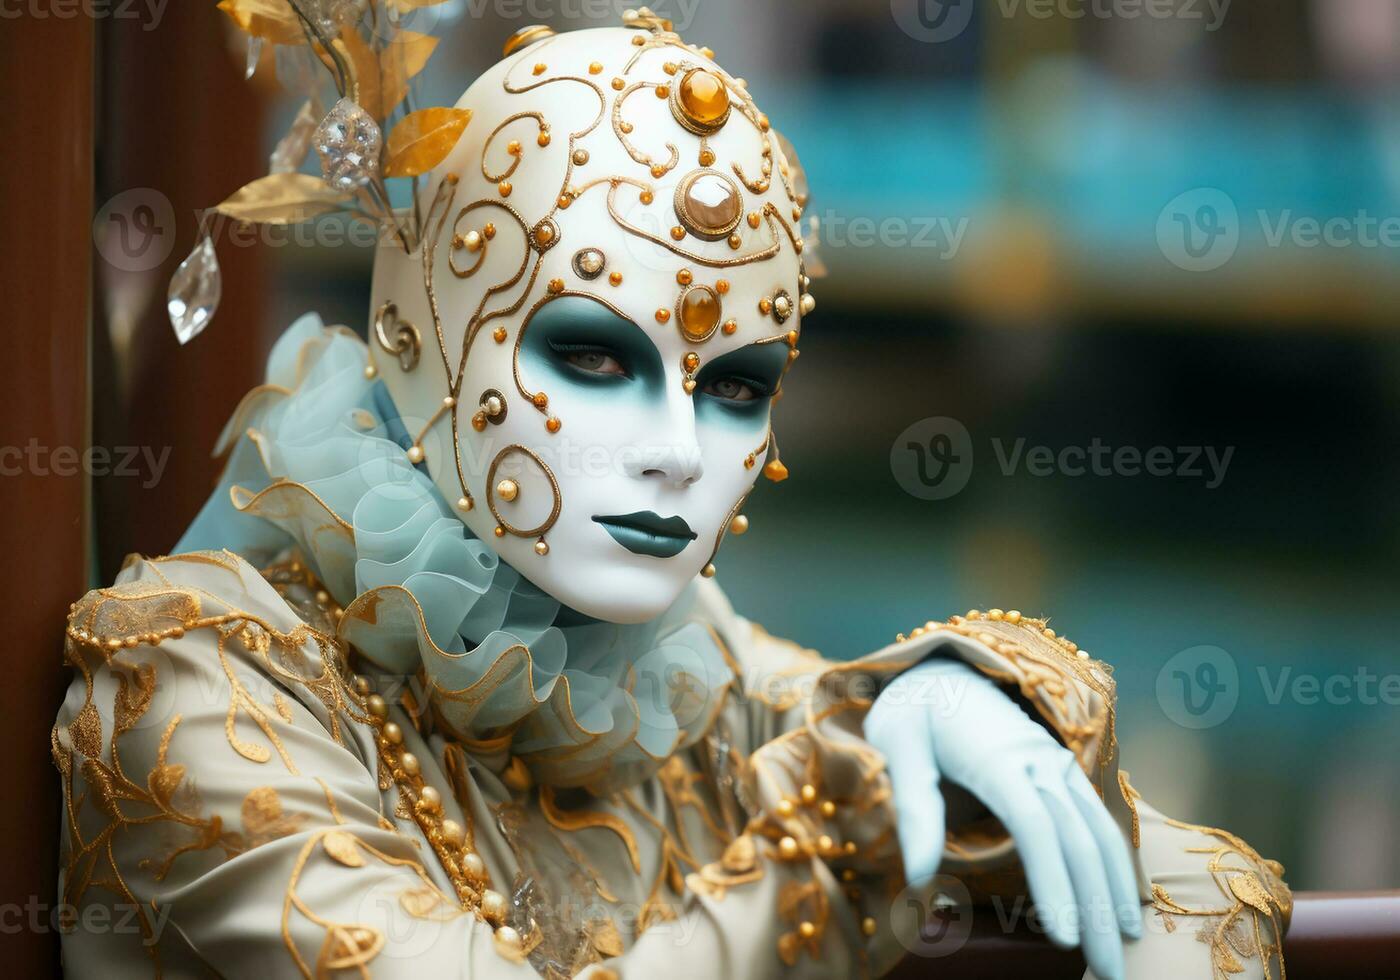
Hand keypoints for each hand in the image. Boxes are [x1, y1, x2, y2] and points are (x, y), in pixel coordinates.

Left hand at [864, 658, 1141, 979]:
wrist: (941, 670)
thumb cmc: (912, 715)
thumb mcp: (894, 747)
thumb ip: (911, 807)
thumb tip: (917, 878)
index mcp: (998, 757)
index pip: (1036, 827)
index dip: (1053, 882)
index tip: (1062, 939)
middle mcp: (1039, 760)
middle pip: (1078, 839)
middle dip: (1097, 909)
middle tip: (1108, 974)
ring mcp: (1057, 765)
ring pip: (1099, 831)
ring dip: (1117, 892)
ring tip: (1127, 948)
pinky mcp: (1063, 772)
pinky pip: (1099, 820)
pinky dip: (1117, 863)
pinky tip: (1125, 903)